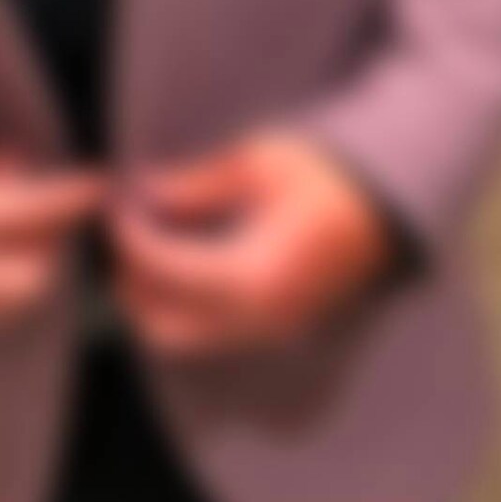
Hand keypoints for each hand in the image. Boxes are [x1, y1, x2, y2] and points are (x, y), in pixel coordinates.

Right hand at [0, 100, 105, 328]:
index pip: (19, 216)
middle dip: (52, 242)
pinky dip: (2, 279)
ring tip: (25, 214)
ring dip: (30, 264)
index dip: (67, 197)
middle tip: (58, 196)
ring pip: (5, 304)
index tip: (101, 180)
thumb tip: (15, 167)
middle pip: (26, 280)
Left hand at [109, 130, 398, 357]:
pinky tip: (176, 257)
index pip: (169, 273)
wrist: (386, 206)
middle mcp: (259, 319)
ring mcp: (267, 330)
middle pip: (164, 328)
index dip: (132, 240)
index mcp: (257, 276)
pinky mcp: (271, 327)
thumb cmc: (325, 175)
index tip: (114, 206)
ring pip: (183, 339)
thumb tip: (144, 194)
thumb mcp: (259, 163)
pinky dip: (179, 304)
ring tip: (144, 242)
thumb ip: (199, 185)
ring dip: (151, 299)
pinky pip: (208, 332)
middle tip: (124, 231)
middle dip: (132, 282)